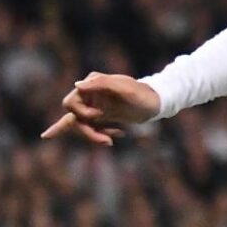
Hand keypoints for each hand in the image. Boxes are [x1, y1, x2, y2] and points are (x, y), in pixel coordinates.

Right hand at [42, 72, 162, 146]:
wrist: (156, 103)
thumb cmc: (142, 94)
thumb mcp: (124, 88)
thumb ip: (101, 83)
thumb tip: (77, 85)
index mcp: (92, 85)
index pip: (70, 103)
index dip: (82, 113)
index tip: (100, 114)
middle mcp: (90, 95)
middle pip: (74, 117)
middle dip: (87, 131)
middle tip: (107, 141)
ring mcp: (95, 105)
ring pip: (81, 125)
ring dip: (93, 135)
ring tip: (110, 142)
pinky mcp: (102, 115)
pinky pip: (91, 128)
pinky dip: (100, 134)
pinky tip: (119, 133)